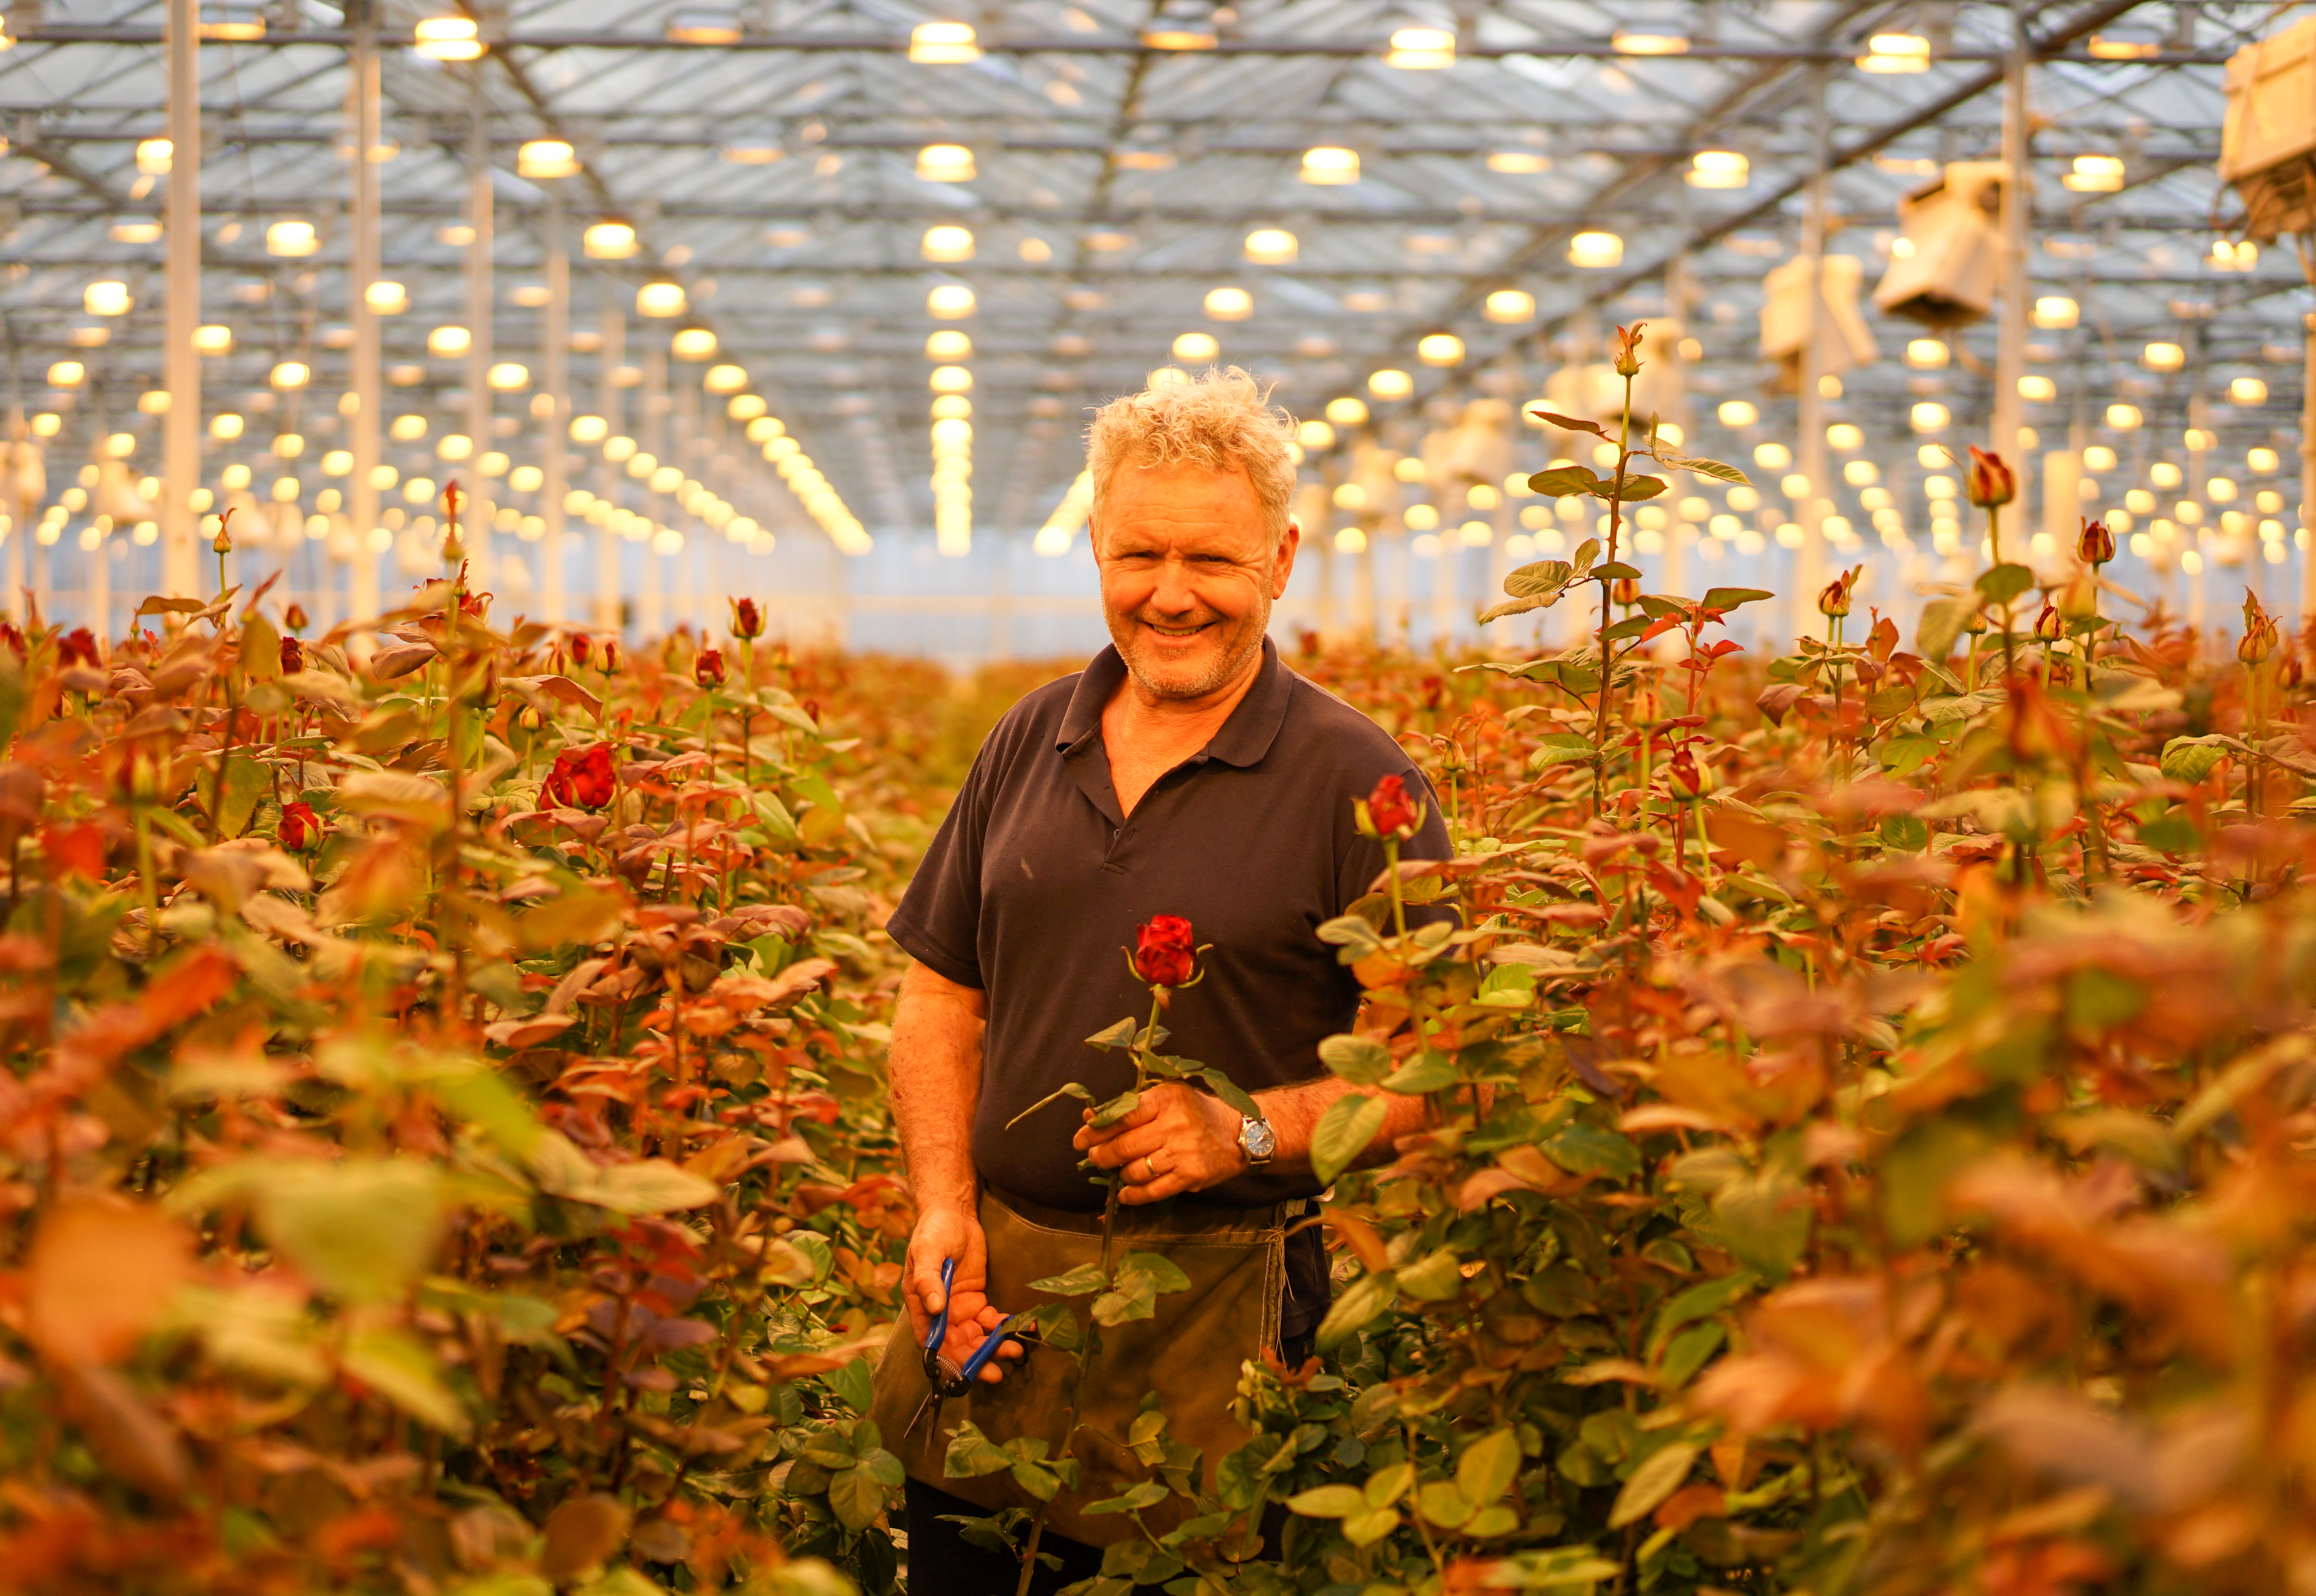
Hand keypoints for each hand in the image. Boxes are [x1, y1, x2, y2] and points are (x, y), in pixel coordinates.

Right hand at [902, 1203, 1021, 1383]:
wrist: (954, 1213)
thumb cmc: (934, 1231)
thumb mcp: (927, 1252)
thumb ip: (928, 1280)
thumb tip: (936, 1309)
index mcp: (921, 1307)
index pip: (931, 1342)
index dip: (947, 1360)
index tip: (966, 1372)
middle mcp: (940, 1314)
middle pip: (956, 1346)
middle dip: (976, 1361)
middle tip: (997, 1372)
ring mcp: (959, 1309)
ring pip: (975, 1338)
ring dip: (993, 1347)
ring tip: (1014, 1350)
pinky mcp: (977, 1301)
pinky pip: (990, 1321)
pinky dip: (1003, 1327)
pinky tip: (1020, 1327)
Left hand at [1073, 1081, 1246, 1204]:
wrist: (1239, 1133)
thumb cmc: (1195, 1112)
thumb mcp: (1166, 1097)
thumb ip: (1130, 1107)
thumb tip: (1089, 1117)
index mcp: (1165, 1099)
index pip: (1121, 1116)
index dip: (1095, 1130)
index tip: (1080, 1139)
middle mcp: (1174, 1124)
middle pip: (1124, 1146)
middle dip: (1102, 1155)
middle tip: (1095, 1158)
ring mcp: (1182, 1153)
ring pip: (1135, 1171)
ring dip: (1120, 1175)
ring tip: (1119, 1171)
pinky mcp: (1190, 1176)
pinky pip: (1152, 1191)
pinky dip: (1133, 1195)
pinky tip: (1125, 1194)